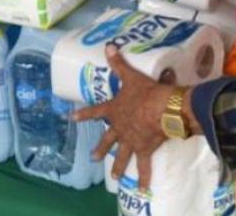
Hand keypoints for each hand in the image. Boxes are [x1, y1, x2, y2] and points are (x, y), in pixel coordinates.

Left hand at [74, 46, 178, 189]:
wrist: (163, 109)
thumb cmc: (146, 92)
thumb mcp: (131, 76)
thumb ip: (118, 63)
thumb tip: (108, 45)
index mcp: (115, 110)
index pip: (95, 111)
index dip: (84, 114)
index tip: (72, 118)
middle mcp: (120, 128)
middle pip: (108, 139)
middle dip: (101, 148)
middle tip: (94, 158)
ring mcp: (131, 141)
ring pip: (122, 156)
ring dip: (119, 166)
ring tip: (115, 178)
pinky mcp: (145, 149)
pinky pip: (144, 166)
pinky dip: (145, 177)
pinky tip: (144, 189)